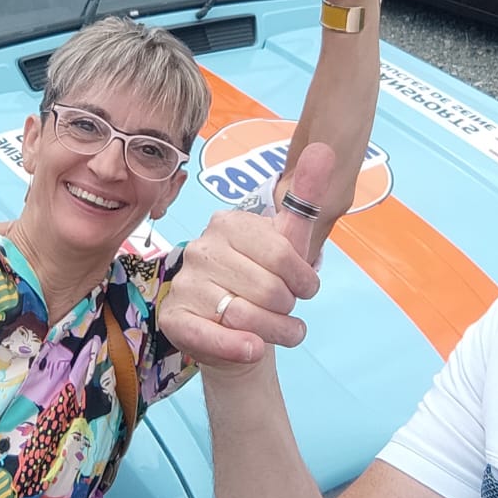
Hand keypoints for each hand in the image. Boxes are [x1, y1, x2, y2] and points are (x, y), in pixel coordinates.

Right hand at [159, 144, 333, 367]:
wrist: (237, 330)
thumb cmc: (264, 280)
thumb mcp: (288, 241)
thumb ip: (305, 197)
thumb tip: (323, 148)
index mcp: (228, 224)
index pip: (281, 254)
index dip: (303, 279)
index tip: (306, 288)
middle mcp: (201, 249)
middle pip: (267, 289)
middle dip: (289, 309)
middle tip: (288, 311)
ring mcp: (184, 283)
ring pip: (245, 316)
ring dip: (276, 333)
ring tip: (283, 332)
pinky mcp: (173, 317)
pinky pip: (210, 335)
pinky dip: (237, 348)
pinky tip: (253, 350)